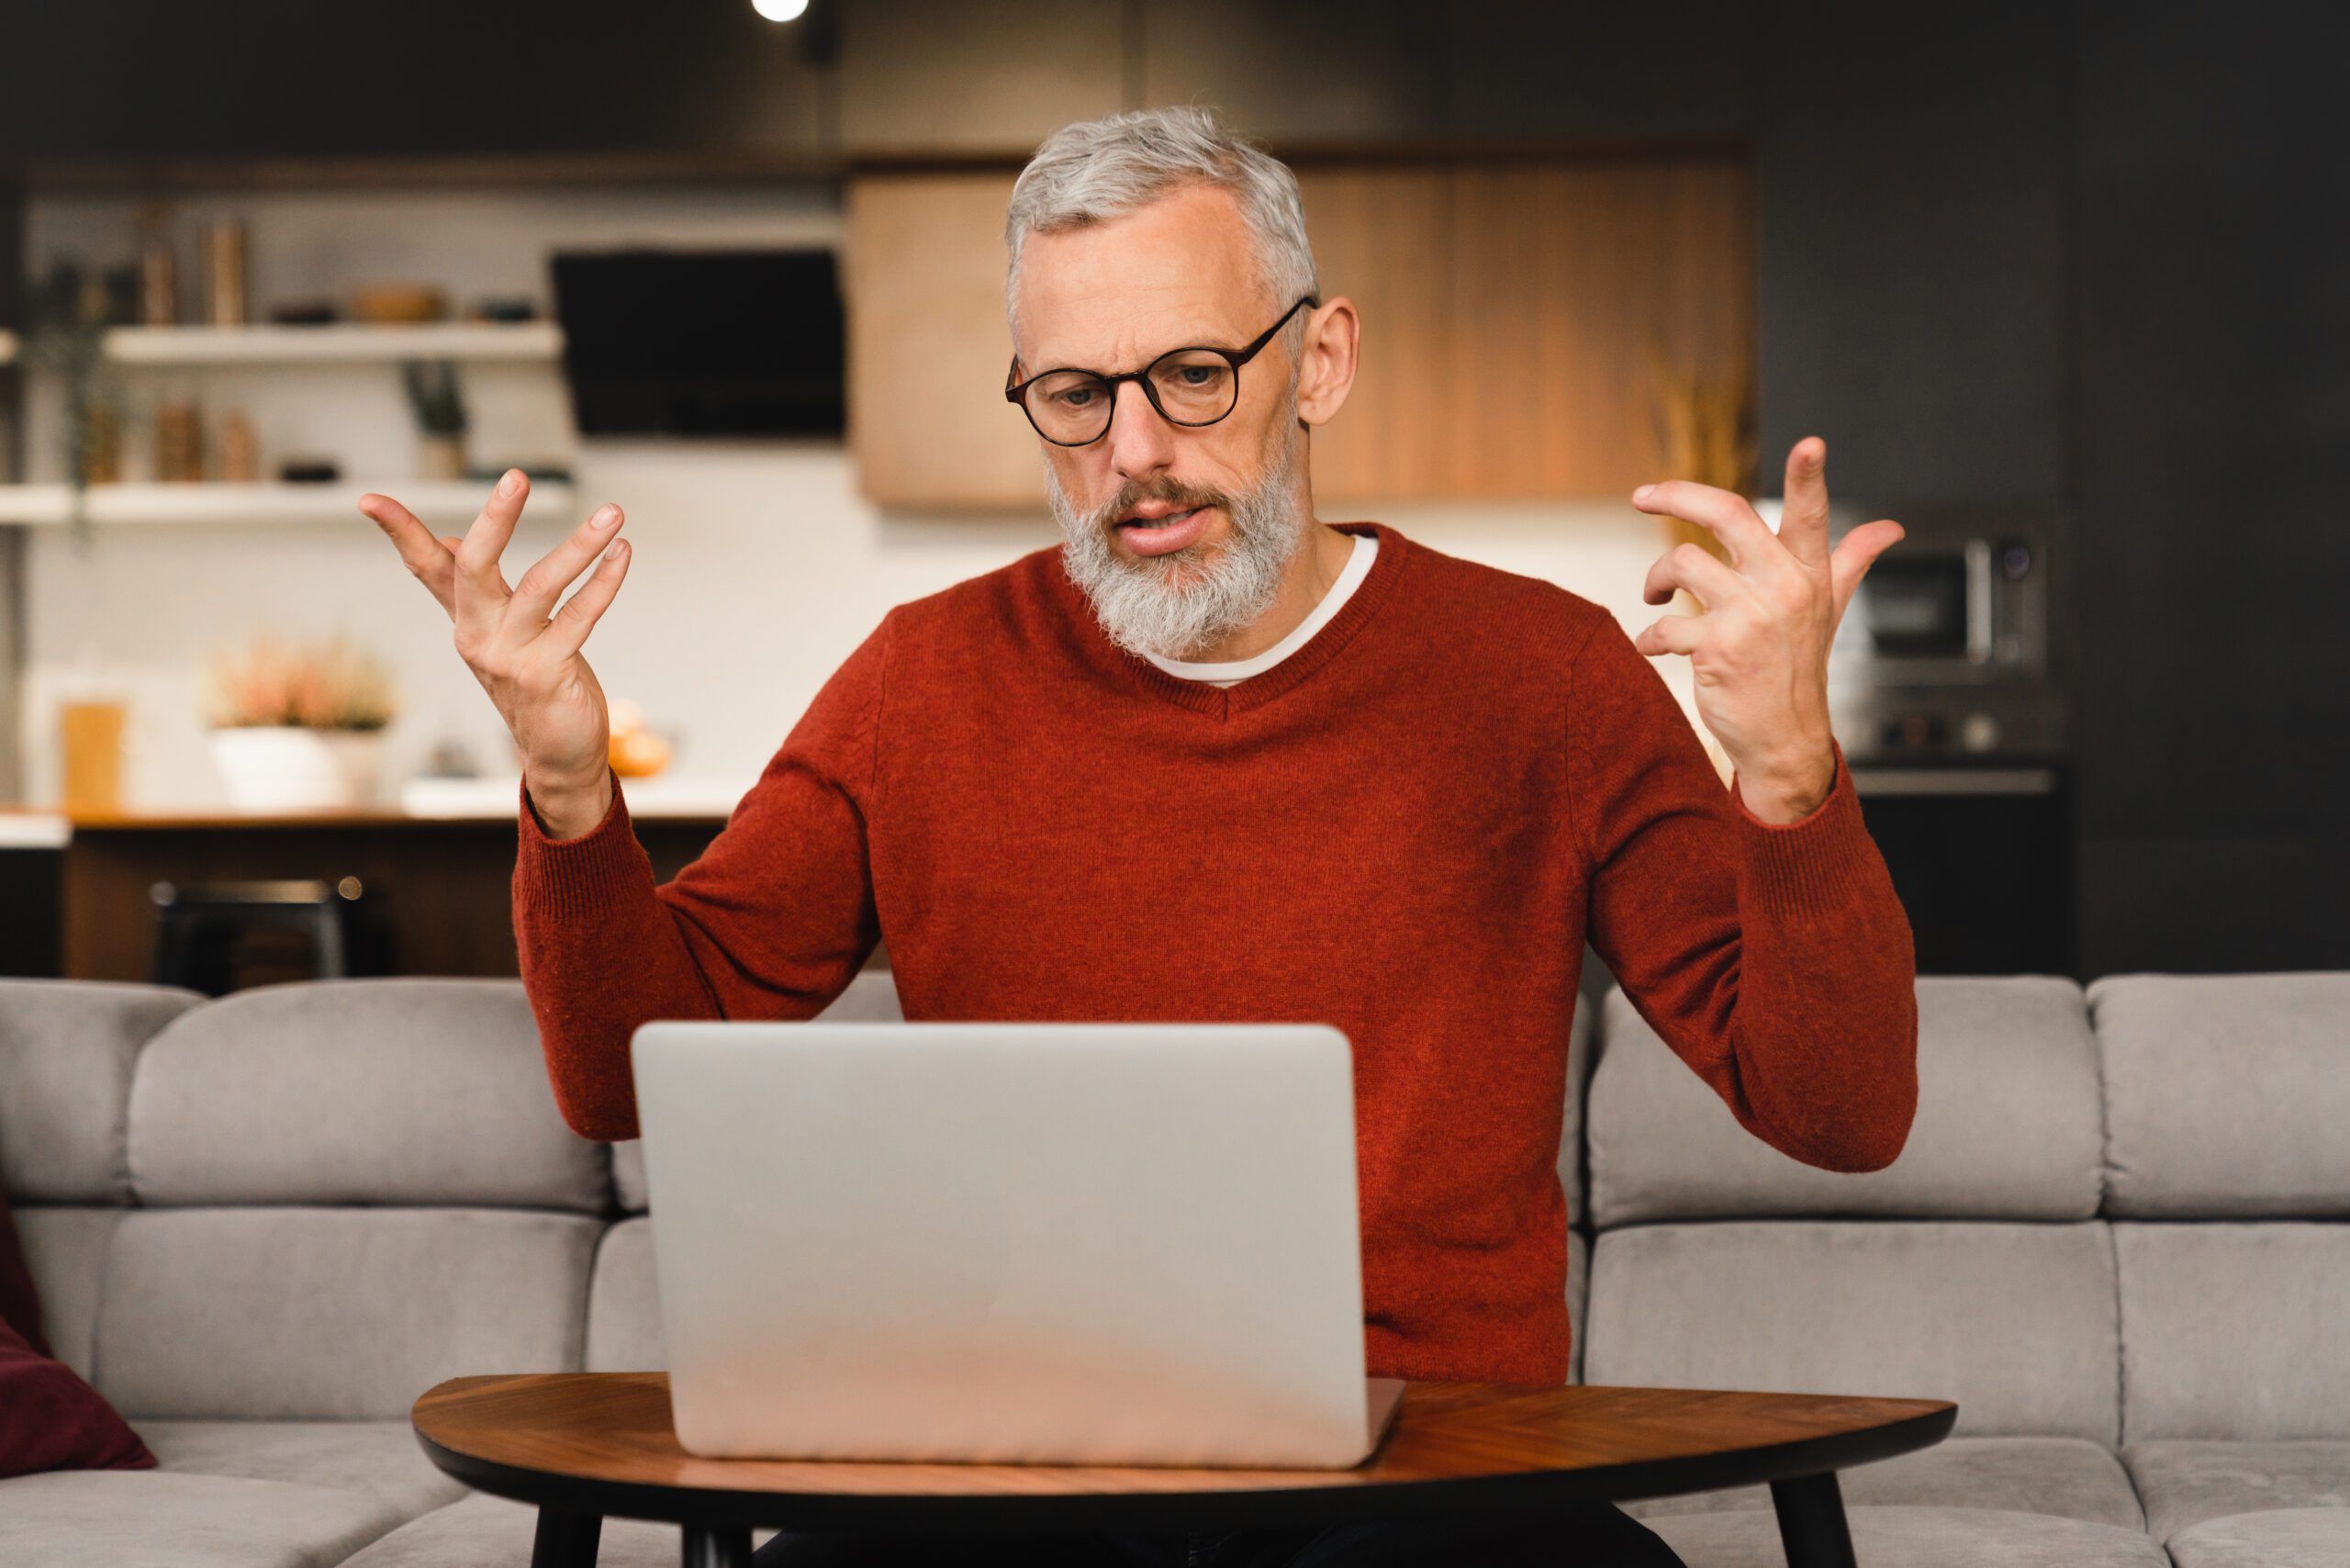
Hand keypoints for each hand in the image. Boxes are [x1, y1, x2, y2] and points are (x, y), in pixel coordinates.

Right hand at [358, 470, 631, 838]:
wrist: (559, 755)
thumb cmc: (536, 683)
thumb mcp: (501, 632)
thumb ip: (476, 591)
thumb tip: (454, 542)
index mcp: (467, 620)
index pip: (426, 568)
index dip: (400, 532)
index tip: (368, 498)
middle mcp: (479, 636)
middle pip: (474, 568)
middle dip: (495, 519)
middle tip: (516, 476)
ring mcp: (510, 656)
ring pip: (542, 586)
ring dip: (580, 546)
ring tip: (612, 513)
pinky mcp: (547, 673)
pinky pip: (579, 617)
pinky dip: (604, 583)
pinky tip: (623, 555)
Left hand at [1630, 437, 1902, 823]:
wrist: (1784, 738)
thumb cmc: (1798, 665)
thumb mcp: (1829, 609)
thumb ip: (1851, 560)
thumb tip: (1890, 528)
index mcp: (1808, 573)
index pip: (1810, 515)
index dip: (1808, 477)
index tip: (1811, 443)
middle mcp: (1783, 588)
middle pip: (1725, 514)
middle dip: (1676, 495)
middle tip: (1643, 497)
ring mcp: (1751, 618)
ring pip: (1683, 563)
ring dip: (1657, 581)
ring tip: (1658, 599)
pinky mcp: (1718, 649)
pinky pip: (1666, 626)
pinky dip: (1650, 637)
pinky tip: (1654, 645)